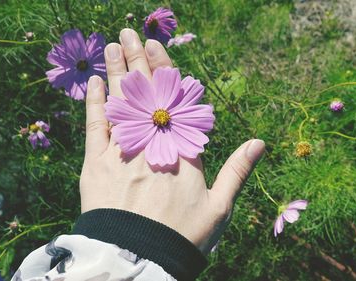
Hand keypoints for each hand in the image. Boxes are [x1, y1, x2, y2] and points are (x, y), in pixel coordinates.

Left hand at [80, 28, 264, 253]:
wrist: (140, 261)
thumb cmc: (184, 236)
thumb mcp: (220, 207)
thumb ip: (238, 171)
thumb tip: (260, 142)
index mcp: (183, 150)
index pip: (174, 101)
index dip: (165, 71)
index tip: (158, 46)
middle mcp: (153, 142)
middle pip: (146, 94)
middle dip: (138, 60)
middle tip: (130, 32)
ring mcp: (123, 151)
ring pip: (120, 102)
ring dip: (116, 71)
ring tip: (113, 44)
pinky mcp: (96, 164)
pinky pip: (95, 126)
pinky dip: (95, 102)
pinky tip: (95, 80)